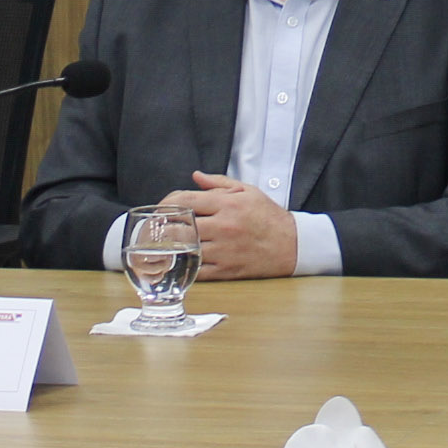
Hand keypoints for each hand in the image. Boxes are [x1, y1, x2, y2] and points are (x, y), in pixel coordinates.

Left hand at [161, 175, 301, 280]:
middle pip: (180, 227)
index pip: (186, 201)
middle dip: (163, 227)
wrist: (292, 245)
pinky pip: (198, 271)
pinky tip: (179, 261)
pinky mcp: (227, 270)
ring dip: (171, 247)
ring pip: (186, 249)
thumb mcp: (247, 191)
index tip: (161, 208)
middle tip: (155, 227)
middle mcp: (223, 227)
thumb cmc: (269, 217)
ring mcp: (224, 251)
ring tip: (162, 244)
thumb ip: (219, 184)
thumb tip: (196, 177)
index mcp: (227, 205)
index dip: (167, 203)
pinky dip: (185, 267)